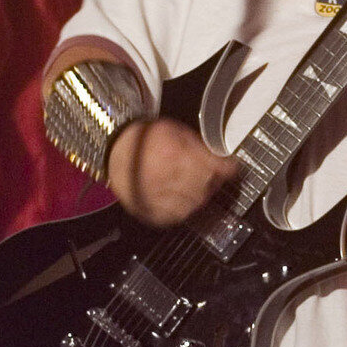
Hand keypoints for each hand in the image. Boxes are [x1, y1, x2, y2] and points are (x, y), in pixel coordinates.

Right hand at [106, 117, 240, 227]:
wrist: (114, 150)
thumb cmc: (145, 139)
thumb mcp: (174, 131)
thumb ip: (199, 146)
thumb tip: (223, 161)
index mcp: (172, 153)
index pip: (213, 167)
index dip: (227, 168)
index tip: (232, 168)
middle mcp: (164, 176)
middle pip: (206, 186)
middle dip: (212, 181)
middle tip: (211, 176)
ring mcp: (156, 196)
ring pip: (195, 203)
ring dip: (200, 195)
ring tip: (194, 185)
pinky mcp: (149, 210)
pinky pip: (178, 216)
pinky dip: (184, 208)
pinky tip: (181, 197)